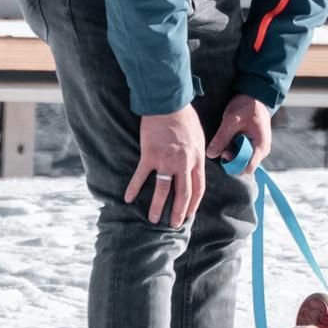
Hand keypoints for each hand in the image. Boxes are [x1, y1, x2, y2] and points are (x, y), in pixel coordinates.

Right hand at [126, 107, 206, 226]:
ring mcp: (166, 160)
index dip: (194, 203)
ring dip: (158, 206)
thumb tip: (197, 166)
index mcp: (197, 159)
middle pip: (183, 194)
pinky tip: (128, 199)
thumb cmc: (185, 117)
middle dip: (179, 212)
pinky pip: (141, 176)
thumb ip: (197, 155)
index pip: (198, 188)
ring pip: (163, 190)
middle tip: (174, 225)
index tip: (189, 214)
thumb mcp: (199, 137)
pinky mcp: (149, 155)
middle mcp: (183, 163)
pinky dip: (134, 188)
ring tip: (154, 219)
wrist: (168, 102)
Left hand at [206, 94, 271, 175]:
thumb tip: (211, 154)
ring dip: (233, 153)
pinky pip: (244, 153)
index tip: (225, 154)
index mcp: (260, 145)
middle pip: (244, 165)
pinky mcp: (254, 145)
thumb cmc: (246, 106)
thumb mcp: (231, 120)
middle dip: (232, 158)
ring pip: (243, 160)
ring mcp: (259, 148)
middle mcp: (262, 150)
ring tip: (228, 138)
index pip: (248, 168)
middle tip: (223, 145)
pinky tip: (231, 138)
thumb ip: (221, 138)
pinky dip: (235, 149)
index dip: (234, 165)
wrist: (255, 96)